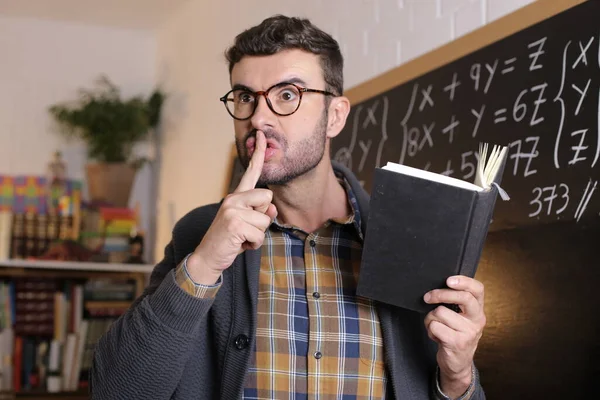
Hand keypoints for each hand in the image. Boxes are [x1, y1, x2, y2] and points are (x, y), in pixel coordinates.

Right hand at [187, 131, 276, 283]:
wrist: (208, 257)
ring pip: (265, 220)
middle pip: (268, 198)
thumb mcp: (248, 225)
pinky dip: (253, 245)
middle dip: (263, 217)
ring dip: (257, 235)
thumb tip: (273, 209)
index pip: (251, 172)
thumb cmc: (230, 241)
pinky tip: (240, 244)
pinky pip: (259, 235)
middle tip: (247, 228)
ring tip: (242, 238)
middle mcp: (233, 199)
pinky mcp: (234, 223)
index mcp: (236, 196)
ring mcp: (232, 210)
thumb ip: (262, 213)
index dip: (259, 154)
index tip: (262, 135)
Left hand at [423, 276, 485, 396]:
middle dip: (440, 294)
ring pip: (440, 312)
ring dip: (431, 318)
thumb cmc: (455, 335)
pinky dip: (430, 330)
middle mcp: (477, 320)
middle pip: (463, 297)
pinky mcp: (457, 343)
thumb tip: (438, 286)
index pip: (478, 289)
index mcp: (478, 310)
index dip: (464, 281)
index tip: (448, 280)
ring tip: (436, 326)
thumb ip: (456, 303)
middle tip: (428, 297)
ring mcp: (468, 332)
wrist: (458, 363)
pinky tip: (436, 336)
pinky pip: (434, 326)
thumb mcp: (461, 318)